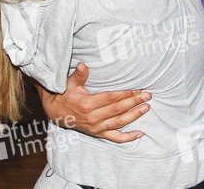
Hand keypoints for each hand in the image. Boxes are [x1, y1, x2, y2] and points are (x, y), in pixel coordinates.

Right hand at [37, 62, 151, 142]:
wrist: (56, 113)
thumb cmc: (66, 95)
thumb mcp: (70, 84)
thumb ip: (79, 75)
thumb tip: (83, 65)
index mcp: (87, 104)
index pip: (111, 98)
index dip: (125, 93)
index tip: (137, 89)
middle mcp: (93, 117)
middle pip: (118, 109)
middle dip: (134, 102)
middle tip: (147, 96)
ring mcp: (96, 127)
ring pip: (119, 123)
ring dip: (134, 116)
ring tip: (146, 108)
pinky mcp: (98, 134)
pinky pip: (115, 138)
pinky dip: (128, 137)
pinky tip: (140, 134)